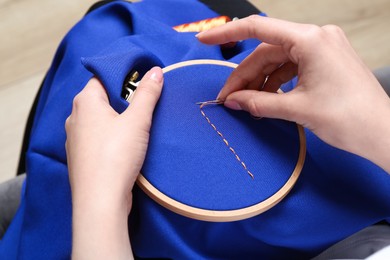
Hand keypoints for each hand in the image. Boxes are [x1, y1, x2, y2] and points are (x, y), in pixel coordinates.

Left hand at [65, 67, 162, 258]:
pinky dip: (110, 137)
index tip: (143, 83)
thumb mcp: (137, 120)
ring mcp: (75, 139)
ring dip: (117, 120)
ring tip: (138, 127)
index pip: (102, 78)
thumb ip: (147, 94)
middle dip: (122, 100)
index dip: (123, 77)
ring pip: (99, 120)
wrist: (100, 200)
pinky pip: (97, 138)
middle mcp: (74, 117)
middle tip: (145, 105)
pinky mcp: (80, 157)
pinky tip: (125, 146)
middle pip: (101, 99)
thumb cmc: (116, 154)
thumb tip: (155, 71)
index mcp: (85, 101)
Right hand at [197, 16, 389, 172]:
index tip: (205, 40)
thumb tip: (233, 101)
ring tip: (246, 103)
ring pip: (277, 60)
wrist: (383, 133)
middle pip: (266, 51)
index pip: (258, 28)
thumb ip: (259, 102)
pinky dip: (275, 82)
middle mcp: (316, 38)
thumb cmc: (350, 118)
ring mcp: (322, 49)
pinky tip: (265, 99)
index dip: (227, 34)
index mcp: (311, 40)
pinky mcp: (325, 62)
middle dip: (245, 75)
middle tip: (228, 98)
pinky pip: (291, 68)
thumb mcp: (297, 109)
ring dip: (259, 81)